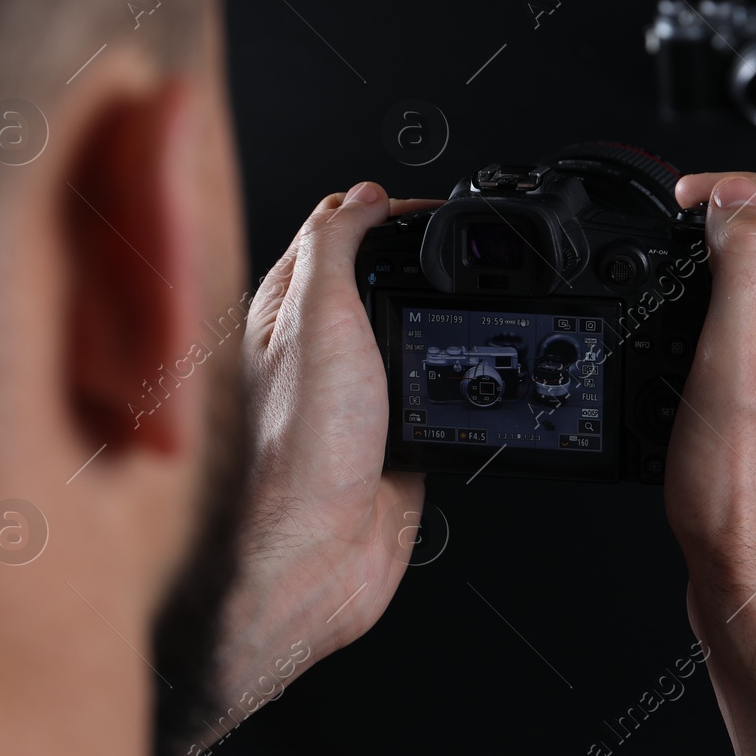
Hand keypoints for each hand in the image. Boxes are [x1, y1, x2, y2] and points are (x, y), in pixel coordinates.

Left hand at [221, 183, 441, 687]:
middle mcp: (316, 353)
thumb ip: (337, 247)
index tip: (435, 211)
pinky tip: (469, 376)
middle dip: (418, 263)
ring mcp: (356, 401)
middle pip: (377, 282)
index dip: (386, 213)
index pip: (336, 235)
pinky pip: (432, 398)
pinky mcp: (390, 443)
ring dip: (440, 323)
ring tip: (470, 302)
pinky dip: (454, 383)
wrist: (311, 560)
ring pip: (408, 338)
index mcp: (285, 310)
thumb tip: (362, 195)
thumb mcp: (316, 318)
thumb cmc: (293, 451)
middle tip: (461, 250)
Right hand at [663, 173, 755, 631]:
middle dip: (743, 233)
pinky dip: (745, 339)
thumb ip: (744, 266)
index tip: (692, 197)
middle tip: (683, 236)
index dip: (747, 190)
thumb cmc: (752, 503)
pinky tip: (703, 363)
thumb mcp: (734, 361)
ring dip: (742, 286)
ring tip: (686, 291)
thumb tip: (739, 203)